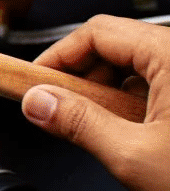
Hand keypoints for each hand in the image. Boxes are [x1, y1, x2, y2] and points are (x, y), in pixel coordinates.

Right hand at [23, 14, 169, 190]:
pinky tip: (133, 135)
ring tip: (99, 130)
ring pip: (140, 67)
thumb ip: (76, 124)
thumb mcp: (132, 157)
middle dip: (82, 77)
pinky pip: (163, 83)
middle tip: (58, 109)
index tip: (34, 83)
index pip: (97, 32)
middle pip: (118, 46)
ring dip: (110, 93)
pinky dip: (138, 103)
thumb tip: (39, 102)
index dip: (57, 57)